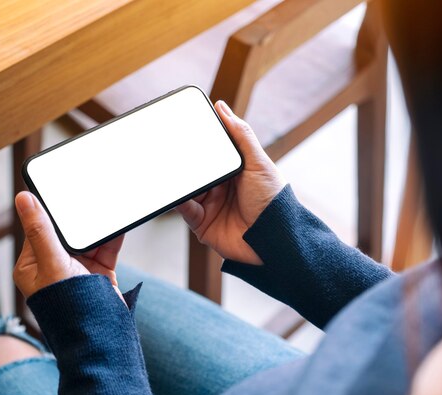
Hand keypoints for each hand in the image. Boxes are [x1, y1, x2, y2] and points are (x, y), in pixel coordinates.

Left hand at [13, 191, 125, 303]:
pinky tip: (117, 223)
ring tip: (104, 207)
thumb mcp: (51, 262)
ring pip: (87, 238)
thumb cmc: (66, 306)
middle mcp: (53, 266)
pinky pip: (106, 247)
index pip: (38, 229)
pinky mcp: (99, 272)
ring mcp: (78, 269)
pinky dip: (112, 236)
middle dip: (76, 217)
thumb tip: (22, 197)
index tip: (59, 189)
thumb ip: (40, 230)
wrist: (99, 335)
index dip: (49, 210)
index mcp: (32, 265)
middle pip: (65, 232)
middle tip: (85, 195)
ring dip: (95, 226)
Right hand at [176, 101, 285, 264]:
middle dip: (184, 161)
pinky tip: (175, 191)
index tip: (184, 126)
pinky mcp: (202, 224)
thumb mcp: (258, 163)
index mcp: (235, 170)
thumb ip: (240, 134)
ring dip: (179, 180)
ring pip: (187, 188)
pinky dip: (178, 200)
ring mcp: (210, 205)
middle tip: (168, 146)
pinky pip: (184, 210)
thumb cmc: (273, 201)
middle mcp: (221, 186)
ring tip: (167, 168)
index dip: (199, 140)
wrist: (274, 241)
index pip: (212, 151)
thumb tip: (222, 107)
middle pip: (196, 169)